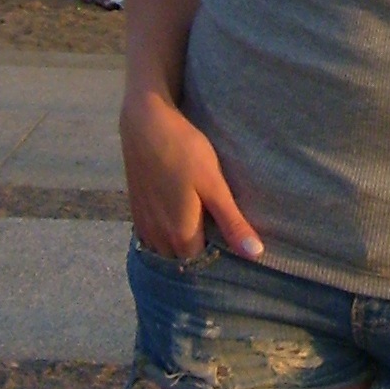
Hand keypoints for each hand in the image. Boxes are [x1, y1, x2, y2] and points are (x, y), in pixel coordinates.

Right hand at [120, 91, 262, 260]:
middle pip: (181, 260)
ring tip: (201, 230)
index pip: (201, 265)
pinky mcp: (135, 210)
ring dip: (179, 247)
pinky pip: (150, 237)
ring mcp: (143, 224)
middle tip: (220, 237)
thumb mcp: (214, 184)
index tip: (232, 247)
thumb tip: (255, 255)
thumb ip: (232, 222)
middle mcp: (157, 237)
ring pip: (164, 250)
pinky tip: (178, 218)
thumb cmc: (184, 150)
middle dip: (198, 256)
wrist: (145, 123)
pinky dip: (164, 236)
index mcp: (180, 234)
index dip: (217, 260)